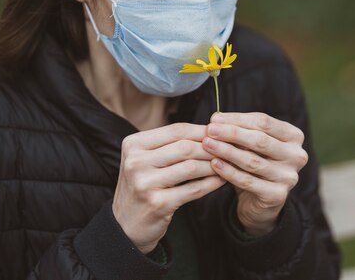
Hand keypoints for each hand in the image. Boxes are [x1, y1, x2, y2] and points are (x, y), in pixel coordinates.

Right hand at [112, 123, 225, 253]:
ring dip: (214, 165)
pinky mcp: (158, 204)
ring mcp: (145, 184)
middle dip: (211, 148)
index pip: (176, 130)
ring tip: (227, 163)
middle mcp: (136, 162)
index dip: (202, 130)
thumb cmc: (143, 186)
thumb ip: (170, 144)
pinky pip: (194, 189)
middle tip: (228, 149)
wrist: (125, 225)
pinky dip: (211, 183)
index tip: (220, 133)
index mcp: (134, 144)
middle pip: (185, 147)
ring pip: (191, 167)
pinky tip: (221, 180)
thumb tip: (210, 130)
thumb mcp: (146, 159)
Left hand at [203, 112, 308, 235]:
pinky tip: (215, 164)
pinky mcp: (277, 195)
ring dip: (226, 151)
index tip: (215, 119)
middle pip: (260, 140)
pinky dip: (229, 172)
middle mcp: (296, 155)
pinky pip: (248, 181)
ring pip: (252, 161)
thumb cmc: (256, 163)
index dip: (238, 119)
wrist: (260, 201)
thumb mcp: (251, 144)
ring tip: (207, 144)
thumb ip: (240, 131)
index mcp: (294, 136)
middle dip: (231, 133)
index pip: (264, 122)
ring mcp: (289, 177)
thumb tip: (216, 119)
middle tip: (209, 130)